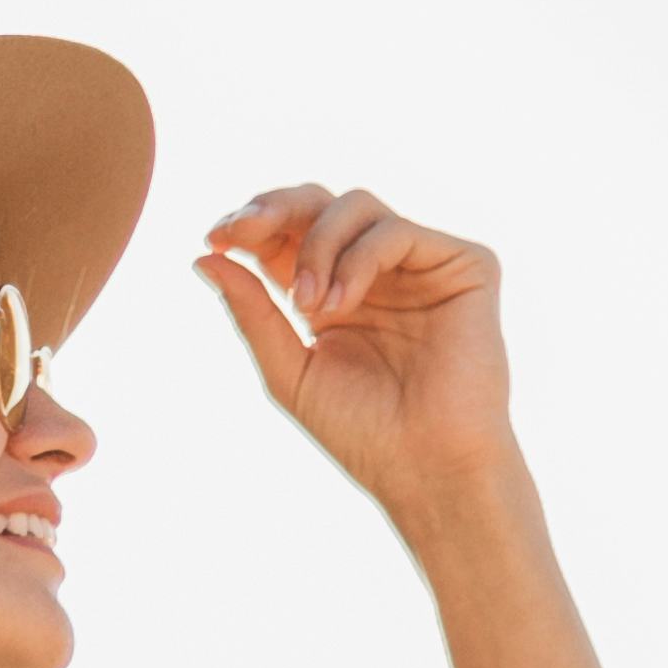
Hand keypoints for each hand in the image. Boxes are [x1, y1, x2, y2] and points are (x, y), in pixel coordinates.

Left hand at [197, 184, 514, 524]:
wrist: (426, 466)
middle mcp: (375, 271)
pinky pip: (396, 231)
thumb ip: (251, 312)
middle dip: (273, 208)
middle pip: (319, 202)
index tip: (214, 237)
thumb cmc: (361, 431)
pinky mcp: (464, 264)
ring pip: (356, 206)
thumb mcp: (287, 369)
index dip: (250, 222)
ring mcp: (420, 264)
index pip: (287, 232)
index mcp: (332, 292)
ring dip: (316, 246)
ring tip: (308, 306)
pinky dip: (357, 259)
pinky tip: (342, 304)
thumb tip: (203, 256)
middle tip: (240, 230)